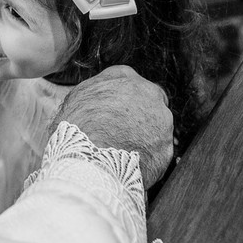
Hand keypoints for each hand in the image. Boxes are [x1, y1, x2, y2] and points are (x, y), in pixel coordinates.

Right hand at [53, 65, 173, 187]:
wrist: (90, 161)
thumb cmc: (76, 129)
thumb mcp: (76, 98)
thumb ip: (94, 92)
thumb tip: (95, 99)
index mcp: (124, 77)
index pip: (129, 82)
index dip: (121, 100)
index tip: (114, 113)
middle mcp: (148, 93)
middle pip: (148, 102)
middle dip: (138, 116)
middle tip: (121, 132)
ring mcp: (161, 120)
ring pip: (156, 127)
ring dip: (144, 136)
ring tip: (123, 152)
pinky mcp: (166, 147)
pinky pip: (158, 152)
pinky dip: (147, 157)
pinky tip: (130, 164)